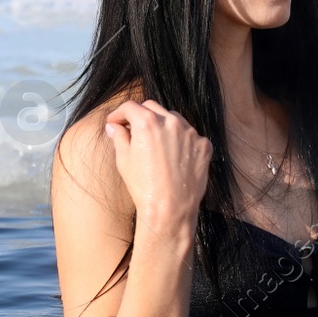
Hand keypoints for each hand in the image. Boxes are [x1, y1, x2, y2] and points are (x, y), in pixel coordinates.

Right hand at [104, 99, 211, 229]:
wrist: (170, 209)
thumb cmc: (143, 187)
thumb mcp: (124, 161)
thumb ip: (119, 137)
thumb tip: (114, 126)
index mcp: (147, 123)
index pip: (131, 107)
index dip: (119, 113)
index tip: (115, 121)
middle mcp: (171, 121)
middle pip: (152, 108)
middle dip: (140, 116)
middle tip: (133, 130)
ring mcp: (190, 132)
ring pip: (173, 119)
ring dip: (162, 125)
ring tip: (156, 144)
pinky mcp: (203, 145)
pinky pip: (189, 135)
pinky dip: (180, 140)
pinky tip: (174, 156)